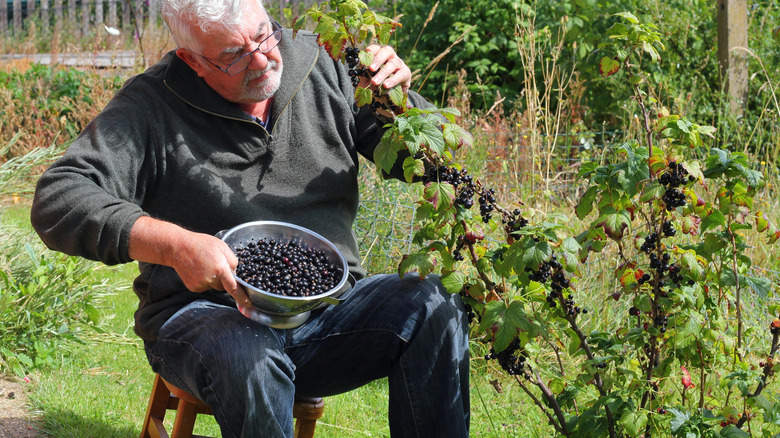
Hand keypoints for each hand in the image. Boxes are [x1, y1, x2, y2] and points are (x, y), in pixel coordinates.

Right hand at [128, 216, 251, 307]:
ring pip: (214, 287)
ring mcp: (201, 285)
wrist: (178, 247)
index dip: (242, 297)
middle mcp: (210, 279)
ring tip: (205, 265)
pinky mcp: (194, 288)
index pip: (234, 287)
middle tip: (216, 265)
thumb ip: (233, 262)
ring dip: (214, 279)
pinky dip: (205, 281)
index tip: (248, 304)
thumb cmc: (201, 244)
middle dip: (223, 279)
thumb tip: (236, 274)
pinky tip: (198, 270)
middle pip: (224, 286)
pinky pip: (205, 287)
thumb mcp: (222, 247)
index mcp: (220, 268)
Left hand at [364, 44, 410, 92]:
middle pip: (387, 51)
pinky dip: (393, 80)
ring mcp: (399, 64)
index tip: (367, 53)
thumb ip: (363, 73)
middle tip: (371, 69)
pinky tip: (386, 86)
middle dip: (378, 59)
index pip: (377, 47)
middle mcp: (390, 57)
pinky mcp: (406, 73)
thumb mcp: (366, 79)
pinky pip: (401, 74)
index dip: (372, 49)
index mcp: (380, 55)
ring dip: (383, 73)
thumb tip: (360, 67)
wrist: (385, 98)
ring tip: (374, 82)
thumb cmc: (374, 85)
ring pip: (393, 63)